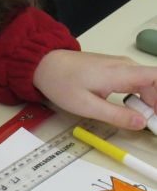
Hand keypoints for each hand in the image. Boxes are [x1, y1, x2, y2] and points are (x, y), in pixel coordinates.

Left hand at [33, 50, 156, 128]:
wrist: (45, 65)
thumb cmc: (62, 83)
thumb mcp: (86, 106)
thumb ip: (115, 115)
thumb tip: (141, 123)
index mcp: (121, 73)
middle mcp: (125, 66)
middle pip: (154, 84)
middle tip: (152, 125)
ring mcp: (120, 67)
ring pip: (146, 83)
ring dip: (150, 101)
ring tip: (145, 120)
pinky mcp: (114, 70)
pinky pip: (136, 82)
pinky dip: (140, 96)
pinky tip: (134, 110)